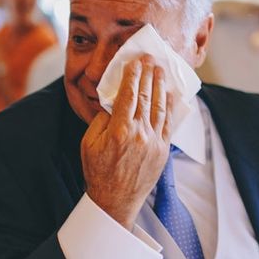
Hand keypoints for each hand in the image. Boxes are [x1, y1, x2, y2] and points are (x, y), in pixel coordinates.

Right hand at [81, 55, 174, 229]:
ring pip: (159, 107)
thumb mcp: (88, 144)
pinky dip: (170, 107)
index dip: (132, 76)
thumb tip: (113, 103)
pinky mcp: (163, 151)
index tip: (134, 61)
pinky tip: (170, 94)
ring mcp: (154, 142)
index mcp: (119, 131)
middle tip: (150, 58)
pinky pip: (169, 123)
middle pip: (145, 96)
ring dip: (160, 86)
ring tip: (160, 70)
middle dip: (148, 74)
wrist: (115, 200)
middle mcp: (139, 134)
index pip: (128, 95)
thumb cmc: (97, 172)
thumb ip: (101, 120)